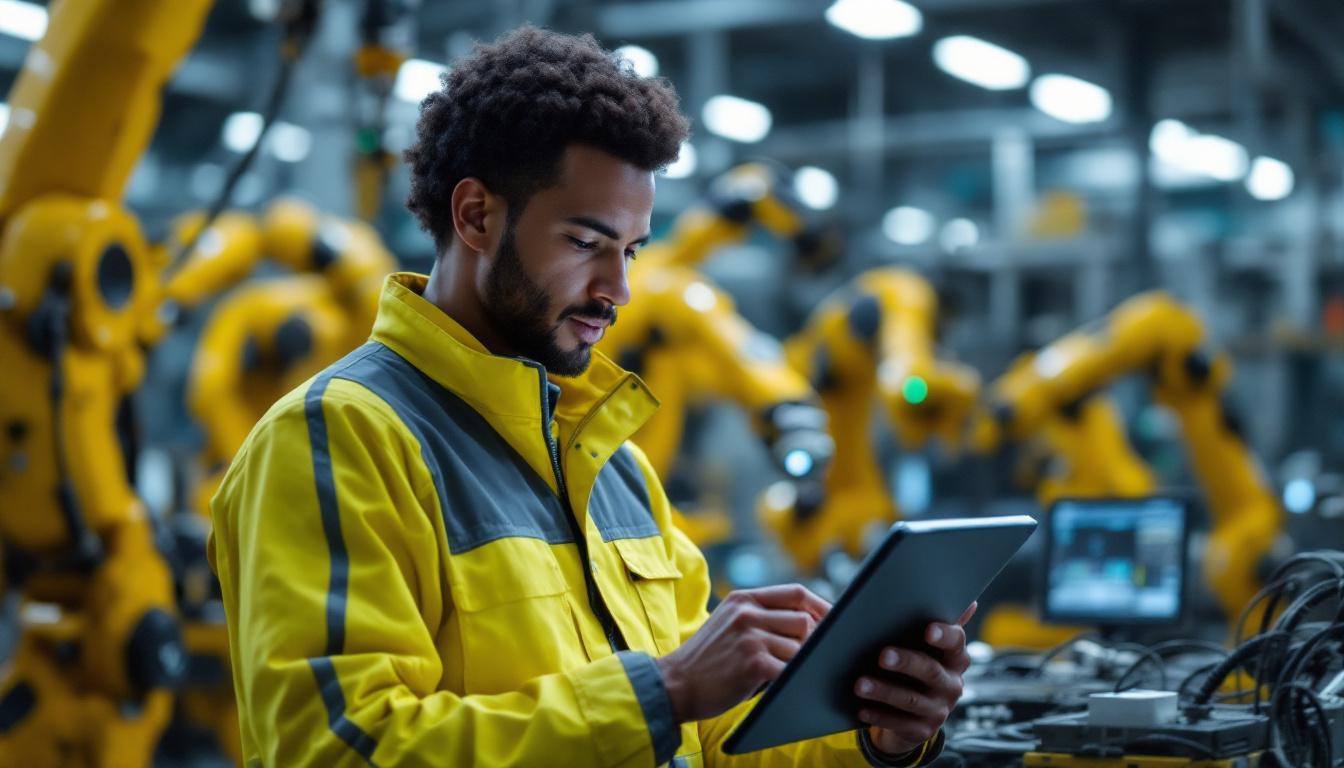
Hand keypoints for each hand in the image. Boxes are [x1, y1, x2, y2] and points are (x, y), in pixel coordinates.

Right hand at [656, 584, 829, 722]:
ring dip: (798, 664)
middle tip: (810, 657)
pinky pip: (790, 669)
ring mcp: (751, 637)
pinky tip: (778, 686)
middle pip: (804, 620)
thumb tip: (809, 623)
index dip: (821, 607)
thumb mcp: (728, 623)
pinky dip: (791, 680)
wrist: (674, 684)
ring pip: (801, 647)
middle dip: (812, 641)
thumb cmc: (706, 660)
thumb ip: (760, 616)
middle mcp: (748, 613)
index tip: (834, 621)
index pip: (797, 593)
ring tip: (781, 674)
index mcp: (743, 599)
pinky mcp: (753, 663)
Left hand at [856, 602, 976, 756]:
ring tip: (859, 684)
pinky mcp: (922, 730)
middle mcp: (952, 684)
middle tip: (881, 655)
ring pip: (912, 700)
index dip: (945, 635)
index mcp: (954, 657)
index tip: (927, 629)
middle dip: (907, 662)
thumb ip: (929, 618)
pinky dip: (879, 715)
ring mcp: (939, 710)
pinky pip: (899, 724)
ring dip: (884, 691)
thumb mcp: (920, 643)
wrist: (910, 712)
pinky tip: (860, 708)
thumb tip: (962, 597)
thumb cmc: (912, 664)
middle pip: (932, 671)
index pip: (957, 642)